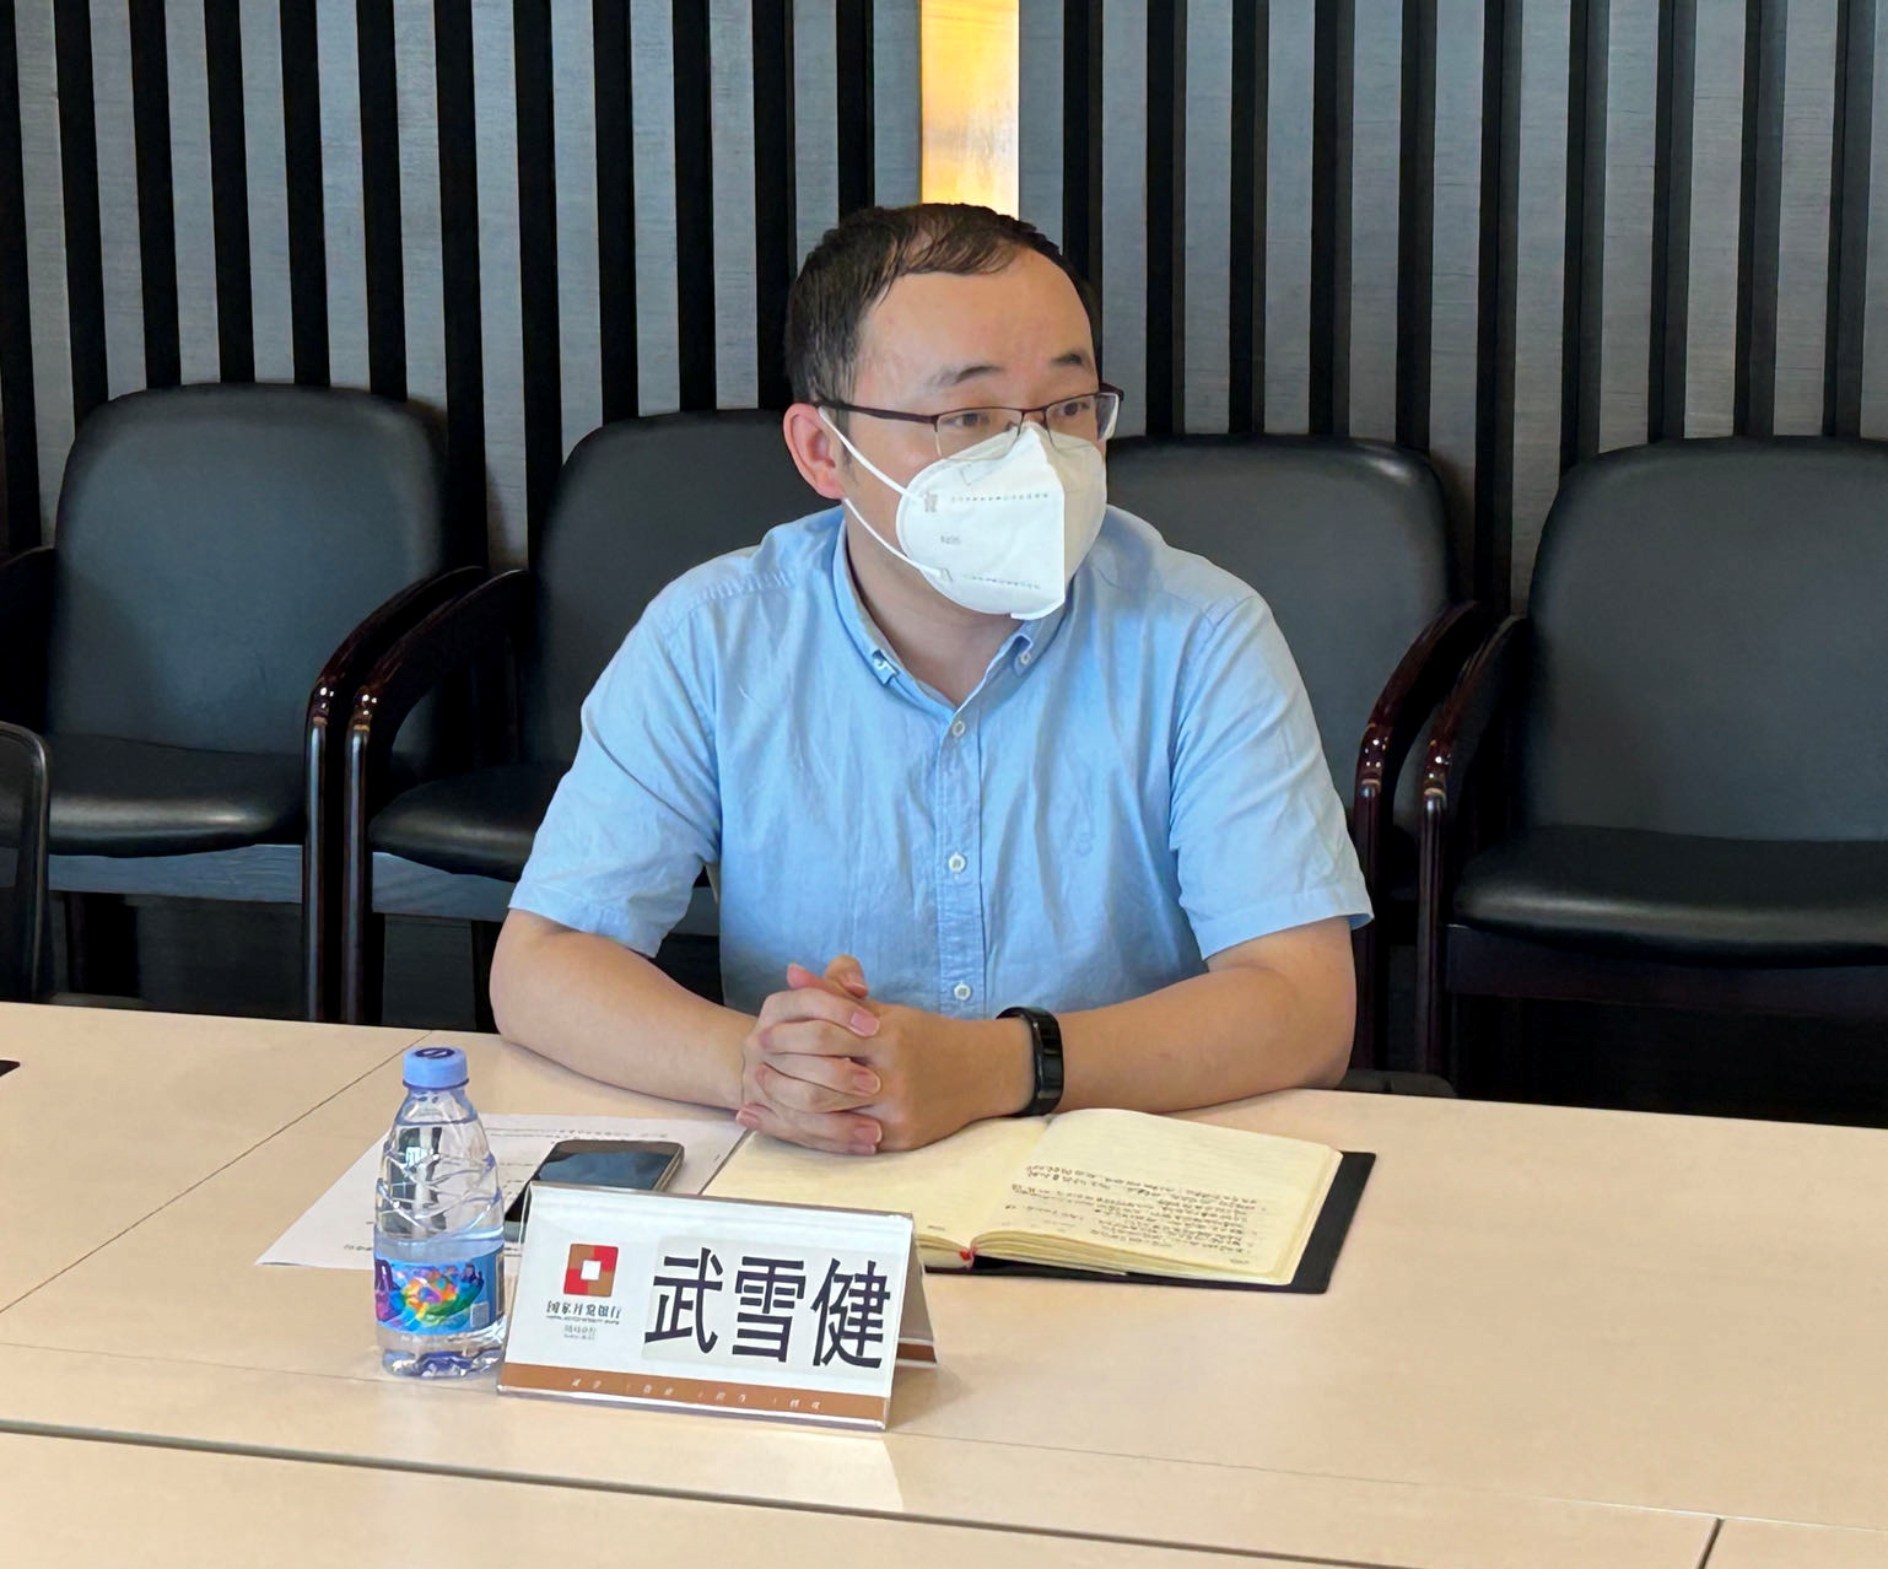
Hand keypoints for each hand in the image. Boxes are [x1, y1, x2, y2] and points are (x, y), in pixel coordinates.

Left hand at [738, 957, 1031, 1153]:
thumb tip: (792, 972)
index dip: (788, 1037)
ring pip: (828, 1119)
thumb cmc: (926, 1038)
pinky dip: (813, 1134)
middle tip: (753, 1072)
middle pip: (820, 1084)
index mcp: (887, 1037)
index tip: (760, 1034)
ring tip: (761, 1100)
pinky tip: (789, 1125)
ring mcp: (896, 1112)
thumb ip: (836, 994)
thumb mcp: (884, 1010)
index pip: (825, 1036)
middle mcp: (893, 1076)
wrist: (981, 1073)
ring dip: (789, 1111)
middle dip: (780, 1080)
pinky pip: (846, 1141)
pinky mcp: (899, 1140)